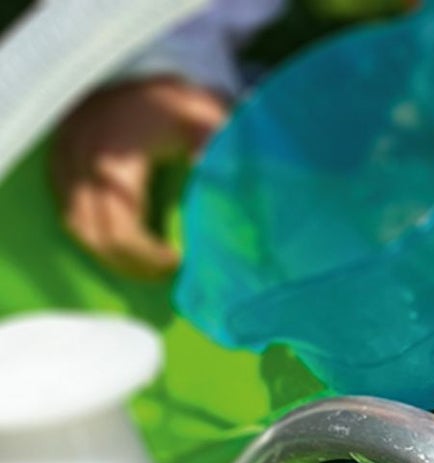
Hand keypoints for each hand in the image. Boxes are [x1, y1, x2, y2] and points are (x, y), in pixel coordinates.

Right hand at [50, 79, 228, 280]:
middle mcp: (81, 156)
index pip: (120, 229)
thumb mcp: (210, 125)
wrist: (148, 70)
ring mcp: (65, 155)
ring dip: (110, 254)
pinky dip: (93, 232)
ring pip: (76, 224)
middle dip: (131, 263)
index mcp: (117, 154)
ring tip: (146, 265)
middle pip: (94, 233)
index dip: (147, 257)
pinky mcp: (59, 156)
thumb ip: (218, 158)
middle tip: (165, 272)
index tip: (178, 262)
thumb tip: (226, 197)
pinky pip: (67, 208)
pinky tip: (123, 243)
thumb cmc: (184, 104)